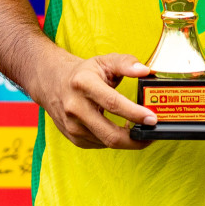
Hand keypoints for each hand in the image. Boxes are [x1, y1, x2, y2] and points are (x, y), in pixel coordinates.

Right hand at [36, 52, 156, 149]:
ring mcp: (72, 126)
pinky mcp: (74, 138)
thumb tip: (145, 71)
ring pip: (107, 142)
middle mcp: (75, 107)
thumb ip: (126, 63)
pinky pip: (100, 144)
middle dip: (136, 138)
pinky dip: (114, 139)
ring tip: (138, 127)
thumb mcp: (104, 61)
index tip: (152, 118)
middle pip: (110, 134)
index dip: (134, 113)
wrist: (52, 82)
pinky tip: (121, 129)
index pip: (113, 103)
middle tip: (152, 131)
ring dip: (127, 139)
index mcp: (83, 84)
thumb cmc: (83, 72)